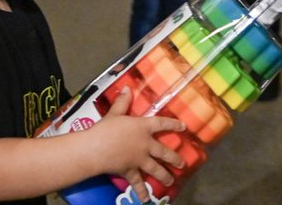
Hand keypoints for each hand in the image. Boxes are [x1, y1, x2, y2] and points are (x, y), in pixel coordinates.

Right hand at [88, 88, 185, 202]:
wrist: (97, 148)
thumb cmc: (106, 128)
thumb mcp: (115, 113)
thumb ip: (122, 101)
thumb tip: (127, 88)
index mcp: (143, 127)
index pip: (162, 124)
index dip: (174, 125)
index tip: (184, 127)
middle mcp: (145, 144)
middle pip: (163, 151)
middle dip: (174, 158)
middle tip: (182, 164)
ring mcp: (139, 159)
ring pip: (155, 168)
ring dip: (164, 175)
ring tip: (171, 181)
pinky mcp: (130, 171)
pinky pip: (137, 182)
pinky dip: (141, 191)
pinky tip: (146, 199)